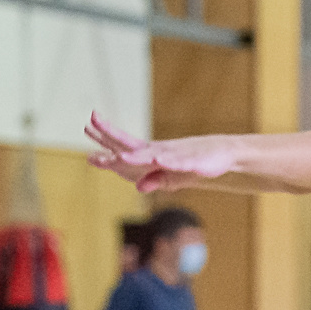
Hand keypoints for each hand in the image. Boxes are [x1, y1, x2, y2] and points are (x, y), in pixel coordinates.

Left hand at [86, 113, 241, 192]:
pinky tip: (160, 161)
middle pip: (132, 144)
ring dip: (138, 157)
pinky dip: (170, 162)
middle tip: (91, 122)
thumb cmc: (194, 165)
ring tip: (121, 158)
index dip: (107, 148)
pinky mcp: (194, 162)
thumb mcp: (172, 178)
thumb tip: (138, 187)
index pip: (125, 150)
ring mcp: (176, 155)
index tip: (88, 152)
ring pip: (153, 155)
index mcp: (153, 155)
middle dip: (112, 134)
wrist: (222, 155)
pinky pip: (181, 162)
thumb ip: (154, 180)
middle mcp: (160, 151)